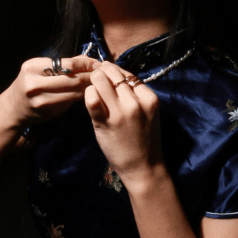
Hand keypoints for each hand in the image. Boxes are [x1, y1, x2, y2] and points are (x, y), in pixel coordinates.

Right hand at [4, 54, 100, 126]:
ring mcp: (40, 101)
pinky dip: (81, 97)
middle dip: (91, 76)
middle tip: (103, 74)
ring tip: (99, 83)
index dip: (86, 64)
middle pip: (72, 79)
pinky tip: (89, 93)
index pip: (66, 64)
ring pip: (74, 93)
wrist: (14, 107)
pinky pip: (70, 103)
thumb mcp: (40, 67)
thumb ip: (65, 63)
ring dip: (89, 88)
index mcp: (32, 67)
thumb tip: (91, 61)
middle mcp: (34, 84)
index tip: (98, 63)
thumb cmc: (31, 82)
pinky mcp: (47, 113)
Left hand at [84, 61, 163, 187]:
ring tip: (93, 89)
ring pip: (100, 80)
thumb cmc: (145, 140)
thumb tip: (115, 76)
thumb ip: (135, 95)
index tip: (108, 75)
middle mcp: (135, 102)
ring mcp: (120, 113)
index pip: (128, 74)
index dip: (115, 71)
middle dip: (103, 72)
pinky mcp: (104, 122)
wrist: (143, 166)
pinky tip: (89, 98)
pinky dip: (88, 94)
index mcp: (149, 98)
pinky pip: (91, 98)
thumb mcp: (148, 113)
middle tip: (97, 79)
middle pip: (113, 73)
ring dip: (93, 81)